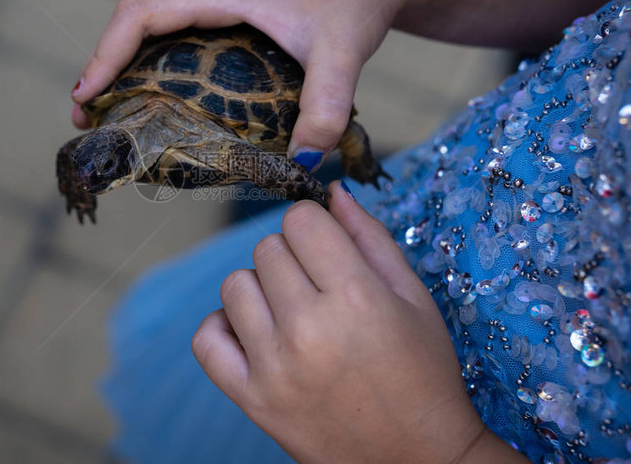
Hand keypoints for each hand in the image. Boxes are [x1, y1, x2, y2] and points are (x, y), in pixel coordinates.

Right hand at [72, 0, 409, 167]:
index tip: (85, 96)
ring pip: (152, 27)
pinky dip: (154, 63)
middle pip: (134, 21)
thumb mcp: (343, 52)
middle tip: (87, 118)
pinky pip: (175, 33)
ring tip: (109, 112)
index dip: (106, 53)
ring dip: (125, 65)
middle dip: (104, 66)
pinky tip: (157, 97)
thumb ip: (325, 106)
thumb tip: (304, 160)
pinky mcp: (228, 11)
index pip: (142, 13)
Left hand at [192, 182, 527, 463]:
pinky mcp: (252, 399)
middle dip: (292, 258)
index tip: (326, 248)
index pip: (301, 220)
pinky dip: (225, 328)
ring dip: (260, 290)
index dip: (314, 227)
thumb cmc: (424, 374)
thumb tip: (332, 193)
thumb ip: (370, 238)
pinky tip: (255, 334)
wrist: (416, 457)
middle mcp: (307, 328)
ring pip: (234, 285)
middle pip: (267, 248)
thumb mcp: (413, 298)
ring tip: (291, 313)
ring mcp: (274, 367)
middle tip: (319, 288)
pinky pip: (206, 340)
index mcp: (354, 297)